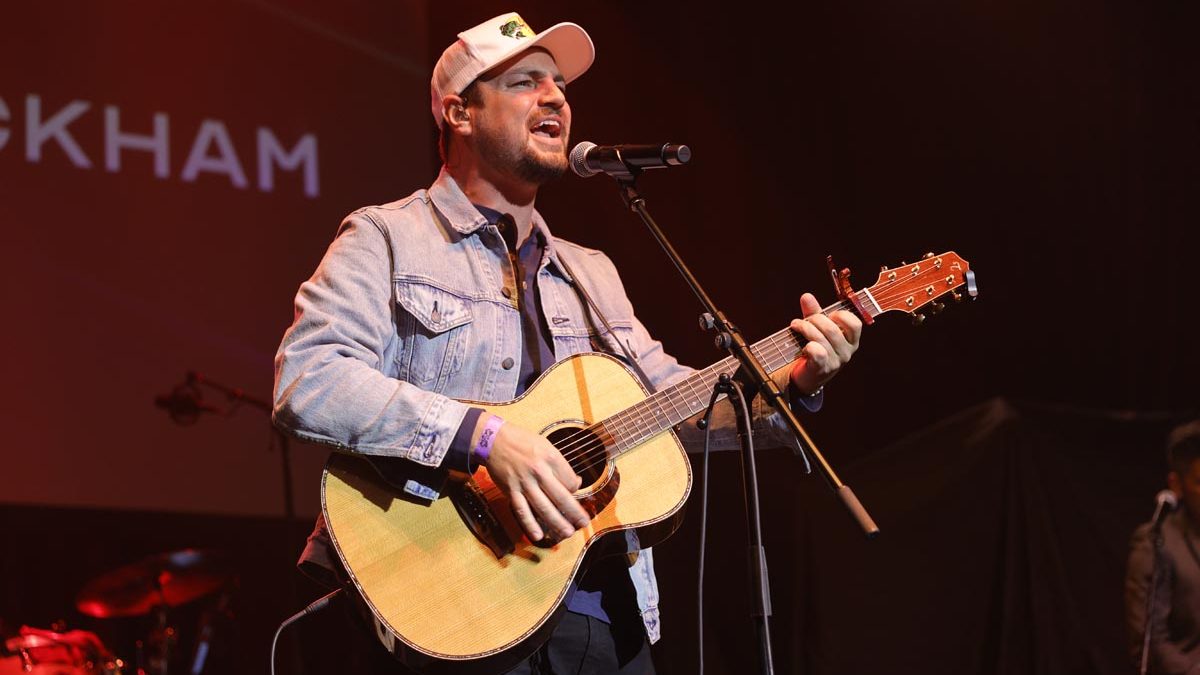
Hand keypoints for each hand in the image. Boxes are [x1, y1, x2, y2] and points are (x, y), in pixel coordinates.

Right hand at [480, 417, 589, 541]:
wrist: (493, 440)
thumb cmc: (522, 442)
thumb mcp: (546, 446)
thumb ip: (561, 465)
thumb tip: (576, 482)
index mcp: (550, 457)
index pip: (569, 481)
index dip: (575, 489)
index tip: (574, 492)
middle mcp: (539, 471)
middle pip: (561, 497)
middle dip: (574, 513)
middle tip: (583, 523)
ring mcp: (524, 483)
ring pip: (543, 507)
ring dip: (557, 523)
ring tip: (567, 533)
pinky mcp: (511, 491)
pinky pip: (522, 510)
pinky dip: (530, 524)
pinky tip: (538, 535)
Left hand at [787, 292, 861, 393]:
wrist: (806, 377)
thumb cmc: (814, 348)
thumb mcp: (816, 328)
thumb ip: (813, 312)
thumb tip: (806, 296)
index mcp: (851, 340)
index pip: (854, 323)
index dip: (839, 315)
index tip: (827, 315)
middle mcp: (847, 351)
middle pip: (832, 328)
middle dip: (814, 319)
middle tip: (802, 320)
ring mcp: (836, 361)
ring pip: (821, 338)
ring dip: (805, 328)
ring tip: (796, 326)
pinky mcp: (823, 369)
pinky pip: (818, 352)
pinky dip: (808, 345)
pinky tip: (803, 346)